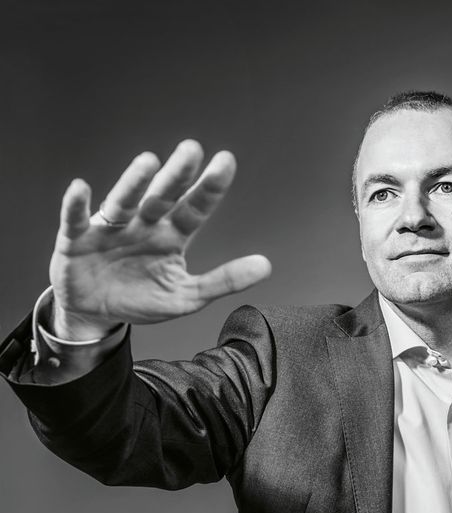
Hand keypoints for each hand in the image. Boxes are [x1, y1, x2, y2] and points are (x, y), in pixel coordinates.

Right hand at [49, 141, 271, 338]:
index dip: (209, 188)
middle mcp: (143, 225)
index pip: (194, 208)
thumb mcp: (186, 296)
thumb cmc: (140, 298)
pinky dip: (76, 205)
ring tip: (148, 163)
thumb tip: (265, 265)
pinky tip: (81, 188)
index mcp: (170, 236)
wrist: (96, 312)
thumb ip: (224, 280)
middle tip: (192, 149)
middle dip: (176, 174)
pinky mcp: (77, 240)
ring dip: (134, 183)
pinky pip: (75, 220)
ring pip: (123, 202)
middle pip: (161, 196)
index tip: (226, 161)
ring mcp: (110, 230)